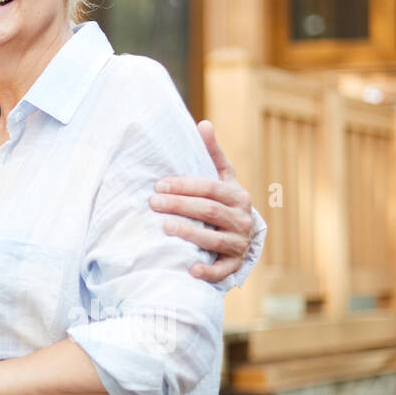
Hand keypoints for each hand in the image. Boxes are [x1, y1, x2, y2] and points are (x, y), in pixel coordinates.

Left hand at [149, 119, 254, 282]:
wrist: (242, 235)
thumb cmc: (224, 201)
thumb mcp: (222, 177)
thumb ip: (212, 153)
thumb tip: (203, 123)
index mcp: (237, 196)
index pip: (211, 189)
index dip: (185, 186)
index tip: (159, 185)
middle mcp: (242, 219)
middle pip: (210, 211)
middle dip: (180, 206)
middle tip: (153, 203)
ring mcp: (239, 244)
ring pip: (215, 239)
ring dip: (189, 233)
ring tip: (164, 228)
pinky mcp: (233, 265)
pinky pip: (222, 270)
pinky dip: (208, 271)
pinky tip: (190, 268)